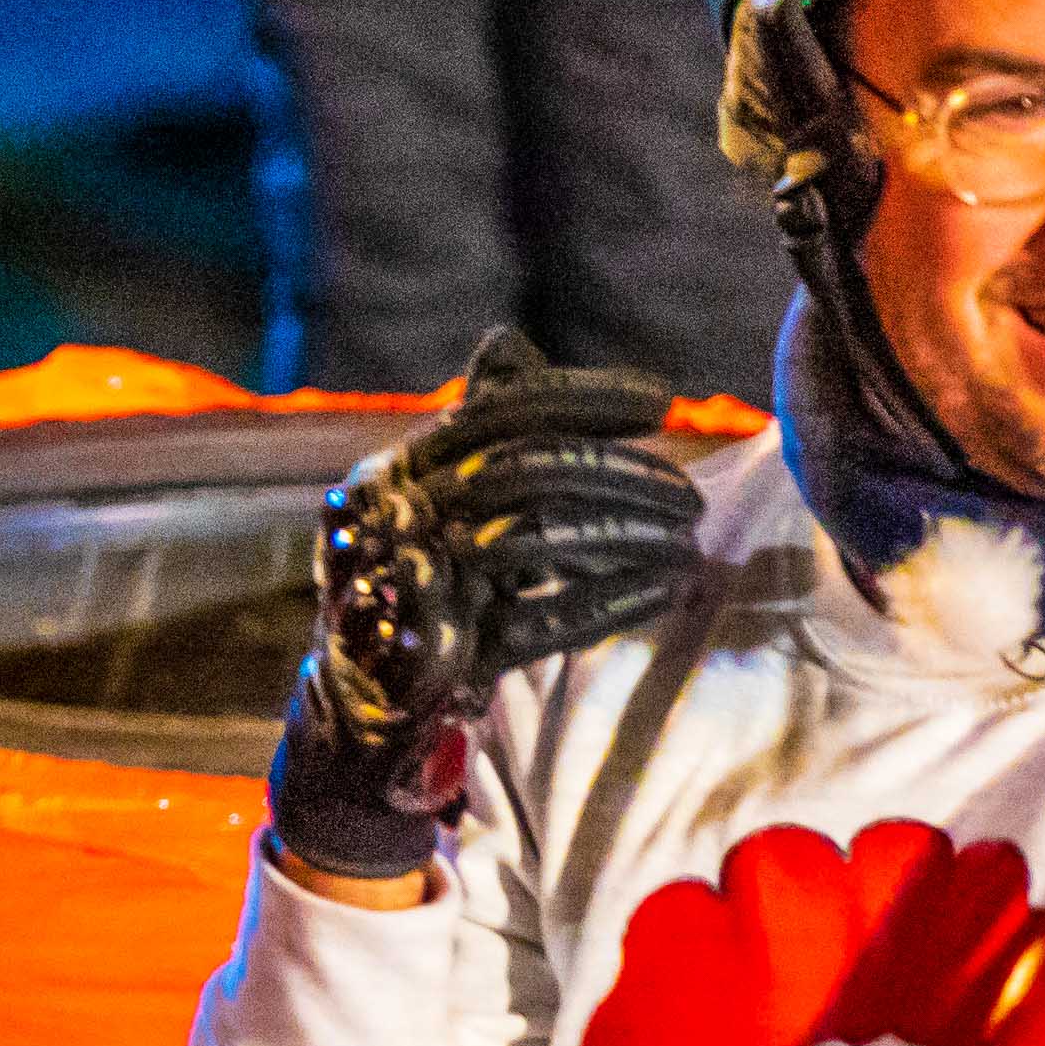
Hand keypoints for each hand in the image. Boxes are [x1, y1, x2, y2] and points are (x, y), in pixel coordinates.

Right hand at [265, 332, 699, 889]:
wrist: (356, 704)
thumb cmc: (411, 584)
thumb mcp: (430, 496)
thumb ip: (470, 427)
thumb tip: (505, 341)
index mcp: (393, 471)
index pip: (495, 411)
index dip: (580, 398)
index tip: (659, 400)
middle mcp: (394, 518)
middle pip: (523, 471)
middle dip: (618, 475)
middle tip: (688, 494)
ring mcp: (413, 586)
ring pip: (533, 538)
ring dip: (624, 537)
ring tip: (687, 544)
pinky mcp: (442, 654)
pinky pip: (537, 622)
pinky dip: (606, 604)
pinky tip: (660, 591)